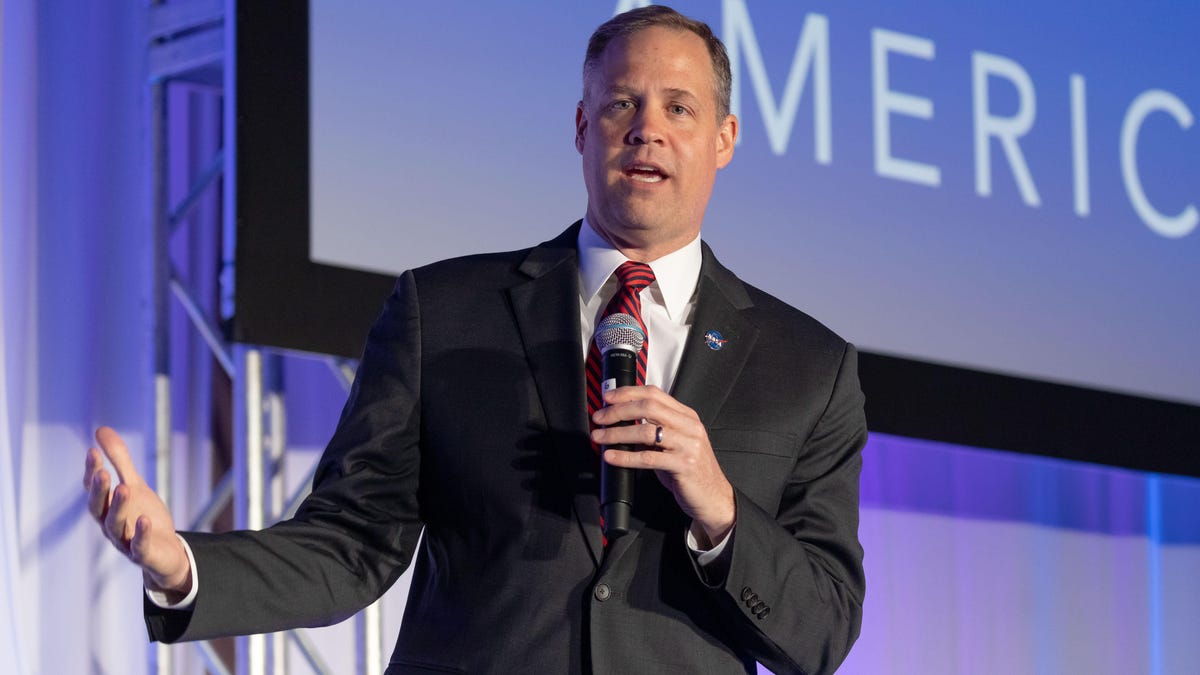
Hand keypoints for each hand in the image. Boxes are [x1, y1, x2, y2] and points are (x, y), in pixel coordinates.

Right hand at [84, 426, 191, 599]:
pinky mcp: (143, 555)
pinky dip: (140, 534)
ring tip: (125, 488)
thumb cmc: (144, 516)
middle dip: (99, 491)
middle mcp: (110, 525)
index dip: (92, 472)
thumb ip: (120, 461)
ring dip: (119, 507)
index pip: (94, 489)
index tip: (93, 452)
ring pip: (116, 526)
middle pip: (99, 509)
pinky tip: (145, 519)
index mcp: (107, 508)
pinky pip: (139, 546)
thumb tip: (100, 430)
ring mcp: (125, 541)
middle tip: (102, 473)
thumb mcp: (135, 485)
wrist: (166, 552)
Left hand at [591, 386, 734, 545]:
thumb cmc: (690, 470)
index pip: (655, 394)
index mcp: (686, 416)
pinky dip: (625, 457)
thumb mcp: (674, 444)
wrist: (713, 496)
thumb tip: (622, 420)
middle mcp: (689, 427)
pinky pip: (648, 458)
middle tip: (600, 418)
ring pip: (646, 430)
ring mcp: (688, 445)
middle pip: (648, 407)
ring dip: (617, 433)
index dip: (628, 393)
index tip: (608, 398)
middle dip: (618, 410)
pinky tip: (612, 457)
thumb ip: (656, 429)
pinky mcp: (684, 465)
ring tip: (600, 437)